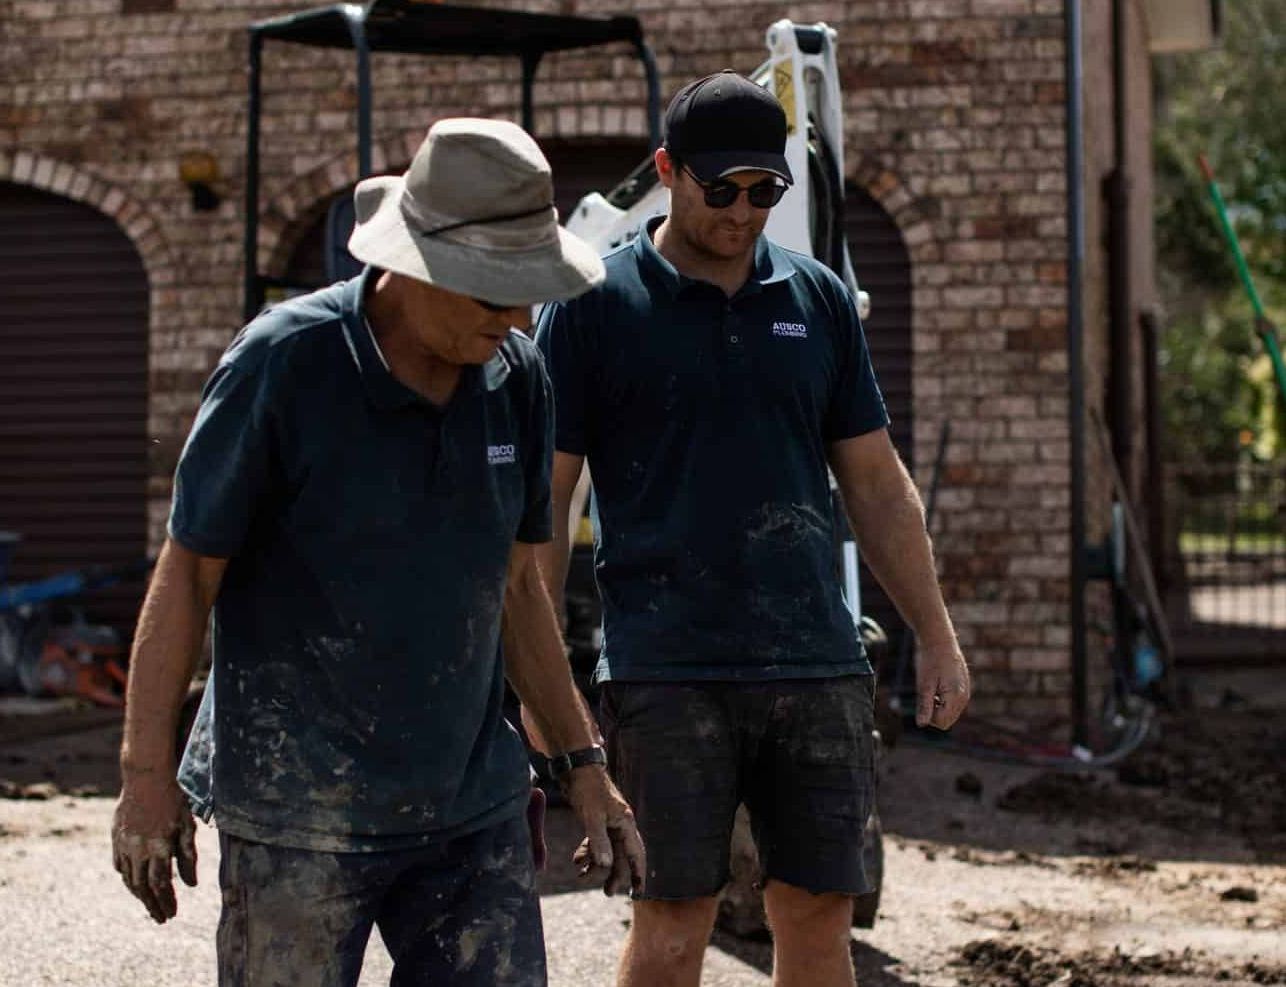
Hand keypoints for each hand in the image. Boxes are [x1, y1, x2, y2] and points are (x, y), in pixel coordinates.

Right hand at [111, 777, 197, 922]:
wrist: (146, 774)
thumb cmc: (174, 796)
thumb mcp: (187, 823)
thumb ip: (188, 855)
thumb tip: (190, 885)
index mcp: (159, 846)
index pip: (162, 884)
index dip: (167, 902)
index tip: (172, 915)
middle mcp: (139, 849)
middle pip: (142, 887)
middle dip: (152, 905)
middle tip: (161, 919)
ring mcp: (125, 843)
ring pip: (128, 879)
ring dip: (138, 895)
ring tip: (149, 904)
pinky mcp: (116, 836)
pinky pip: (119, 864)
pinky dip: (126, 877)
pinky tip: (133, 882)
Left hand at [564, 765, 644, 895]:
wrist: (577, 767)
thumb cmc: (587, 789)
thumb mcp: (592, 816)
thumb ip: (598, 841)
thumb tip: (605, 866)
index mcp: (625, 823)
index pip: (636, 854)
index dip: (638, 874)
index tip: (639, 893)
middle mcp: (620, 824)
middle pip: (621, 856)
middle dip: (615, 875)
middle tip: (608, 893)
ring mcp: (609, 822)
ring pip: (607, 851)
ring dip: (597, 865)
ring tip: (582, 876)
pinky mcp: (597, 820)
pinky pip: (596, 843)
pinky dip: (588, 852)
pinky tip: (577, 860)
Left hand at [916, 642, 969, 729]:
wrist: (940, 642)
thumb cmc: (930, 662)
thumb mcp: (924, 684)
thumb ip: (924, 705)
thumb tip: (921, 725)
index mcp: (955, 697)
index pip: (942, 722)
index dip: (929, 716)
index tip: (923, 700)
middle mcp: (964, 698)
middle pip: (947, 721)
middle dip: (934, 713)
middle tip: (927, 694)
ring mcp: (965, 693)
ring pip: (950, 714)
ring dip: (938, 708)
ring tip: (932, 689)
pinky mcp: (963, 689)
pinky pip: (953, 705)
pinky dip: (943, 702)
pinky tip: (938, 687)